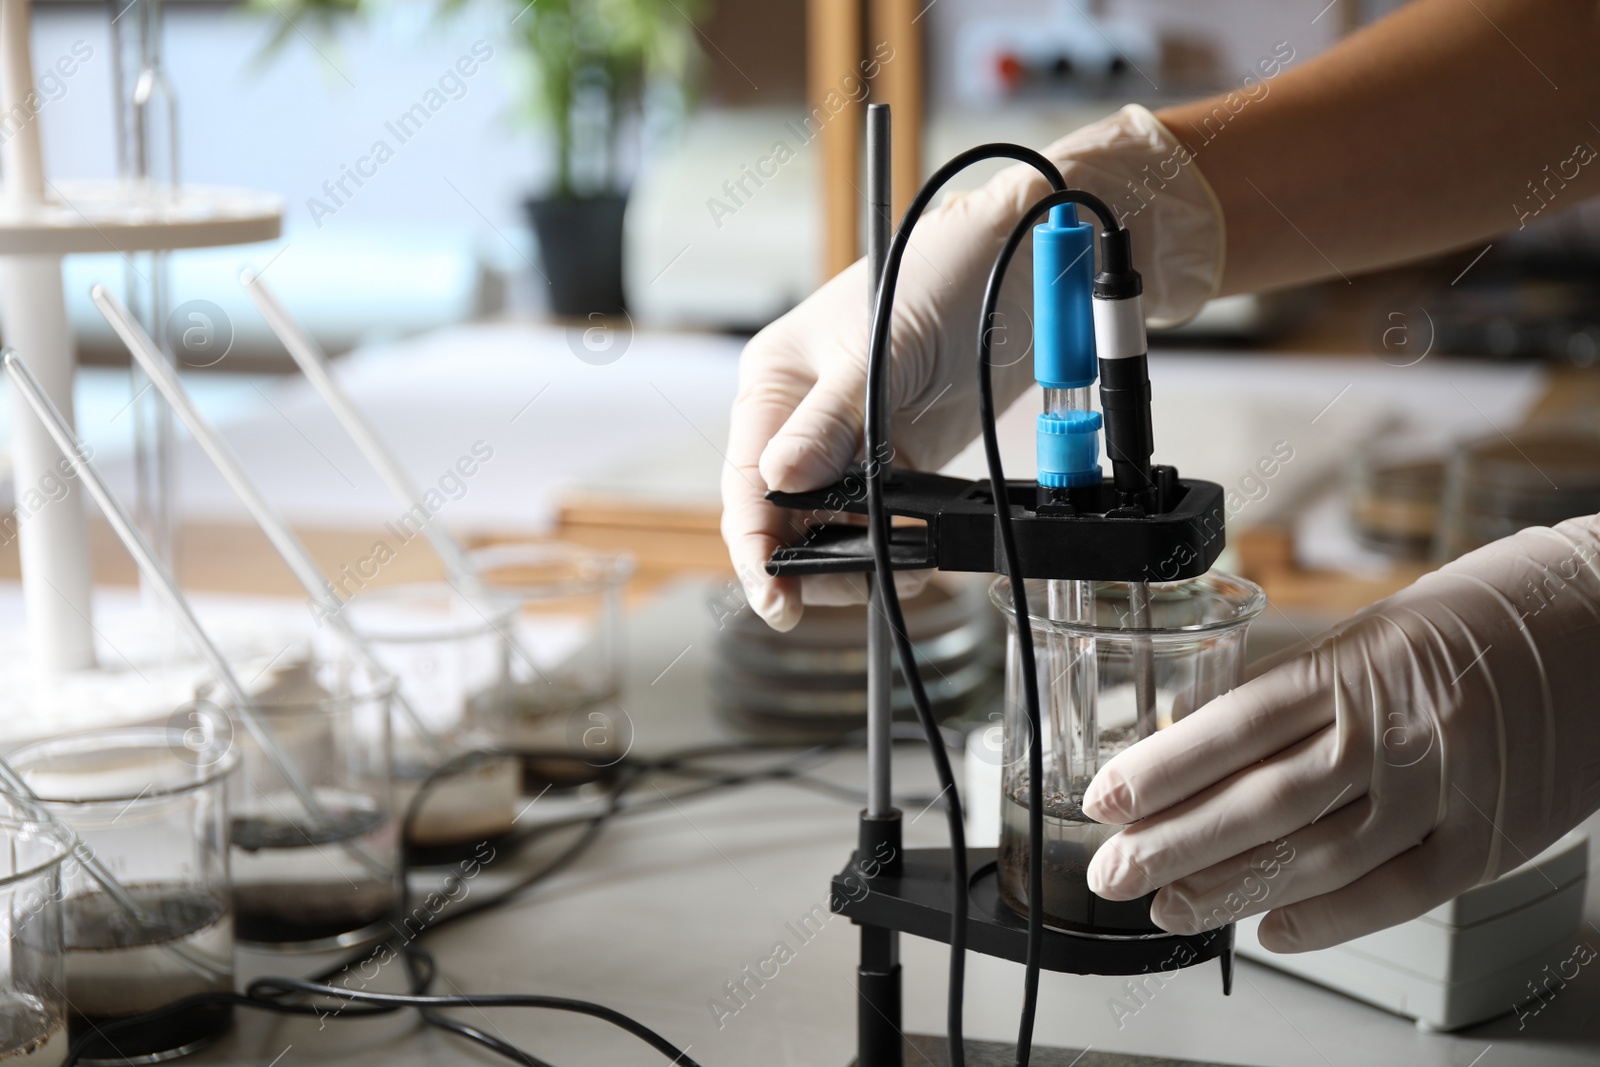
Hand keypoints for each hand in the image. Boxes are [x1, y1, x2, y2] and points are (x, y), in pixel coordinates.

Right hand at [721, 105, 1224, 629]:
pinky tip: (910, 560)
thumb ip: (831, 419)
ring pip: (826, 525)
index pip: (748, 476)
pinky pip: (875, 518)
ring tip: (892, 573)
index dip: (754, 539)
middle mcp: (803, 417)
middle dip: (801, 561)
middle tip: (833, 595)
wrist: (1020, 263)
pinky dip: (886, 545)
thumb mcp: (882, 347)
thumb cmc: (943, 274)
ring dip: (849, 560)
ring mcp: (851, 440)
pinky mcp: (897, 456)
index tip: (771, 587)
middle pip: (779, 513)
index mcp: (776, 382)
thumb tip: (780, 480)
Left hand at [1083, 515, 1599, 951]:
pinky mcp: (1491, 837)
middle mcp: (1398, 727)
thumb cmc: (1488, 618)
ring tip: (1170, 906)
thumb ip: (1307, 696)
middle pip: (1263, 800)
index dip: (1164, 769)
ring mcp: (1447, 788)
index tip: (1107, 799)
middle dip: (1174, 843)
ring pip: (1317, 856)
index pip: (1237, 725)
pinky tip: (1270, 928)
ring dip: (1231, 889)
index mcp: (1360, 664)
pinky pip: (1395, 893)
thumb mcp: (1381, 632)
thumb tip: (1211, 752)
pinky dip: (1327, 919)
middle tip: (1114, 871)